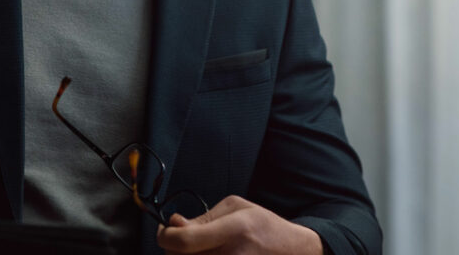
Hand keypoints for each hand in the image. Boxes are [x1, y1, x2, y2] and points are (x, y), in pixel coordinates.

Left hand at [155, 195, 322, 253]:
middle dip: (173, 247)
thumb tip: (174, 223)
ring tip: (199, 246)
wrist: (293, 251)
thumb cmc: (265, 227)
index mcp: (234, 229)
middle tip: (183, 236)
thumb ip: (202, 217)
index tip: (165, 230)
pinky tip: (206, 254)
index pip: (184, 241)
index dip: (166, 236)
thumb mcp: (236, 208)